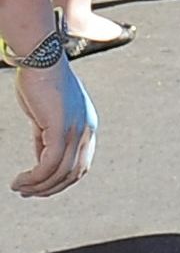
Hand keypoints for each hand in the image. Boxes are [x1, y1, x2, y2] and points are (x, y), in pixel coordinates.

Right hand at [12, 57, 97, 197]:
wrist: (41, 59)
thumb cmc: (41, 83)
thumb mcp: (47, 116)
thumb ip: (47, 137)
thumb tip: (42, 161)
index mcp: (88, 125)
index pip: (82, 164)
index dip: (62, 181)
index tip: (40, 188)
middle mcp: (87, 129)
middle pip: (74, 173)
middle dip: (51, 188)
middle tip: (27, 192)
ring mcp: (76, 129)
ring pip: (59, 173)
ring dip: (38, 186)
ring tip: (19, 188)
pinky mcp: (61, 128)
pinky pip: (48, 165)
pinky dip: (33, 178)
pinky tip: (19, 181)